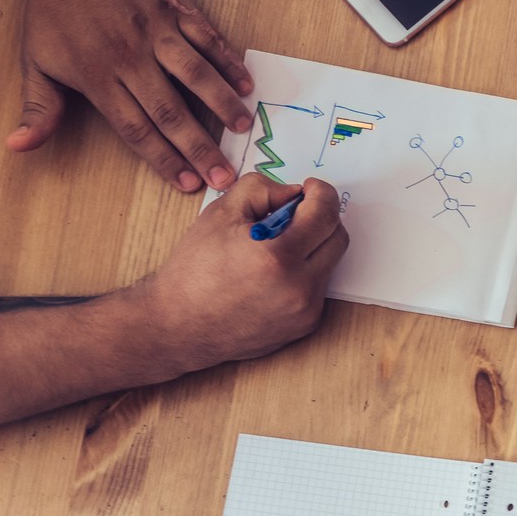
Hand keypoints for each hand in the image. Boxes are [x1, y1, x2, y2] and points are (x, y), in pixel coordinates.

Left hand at [10, 0, 251, 191]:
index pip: (136, 128)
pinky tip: (245, 83)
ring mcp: (156, 30)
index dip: (164, 159)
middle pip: (170, 111)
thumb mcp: (36, 61)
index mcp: (97, 76)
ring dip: (221, 104)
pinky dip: (228, 61)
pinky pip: (207, 38)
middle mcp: (130, 57)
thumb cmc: (53, 9)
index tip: (189, 184)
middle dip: (199, 147)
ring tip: (241, 128)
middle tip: (224, 174)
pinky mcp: (174, 7)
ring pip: (195, 74)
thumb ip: (38, 109)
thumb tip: (17, 146)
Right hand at [128, 173, 346, 374]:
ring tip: (276, 246)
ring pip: (330, 262)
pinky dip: (304, 272)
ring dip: (312, 246)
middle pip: (337, 237)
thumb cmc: (194, 269)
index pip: (326, 214)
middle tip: (294, 214)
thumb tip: (294, 193)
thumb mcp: (219, 213)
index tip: (309, 189)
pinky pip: (319, 286)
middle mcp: (299, 287)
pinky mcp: (306, 324)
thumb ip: (262, 190)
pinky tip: (272, 274)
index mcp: (277, 256)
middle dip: (321, 218)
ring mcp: (306, 309)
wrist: (179, 326)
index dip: (321, 194)